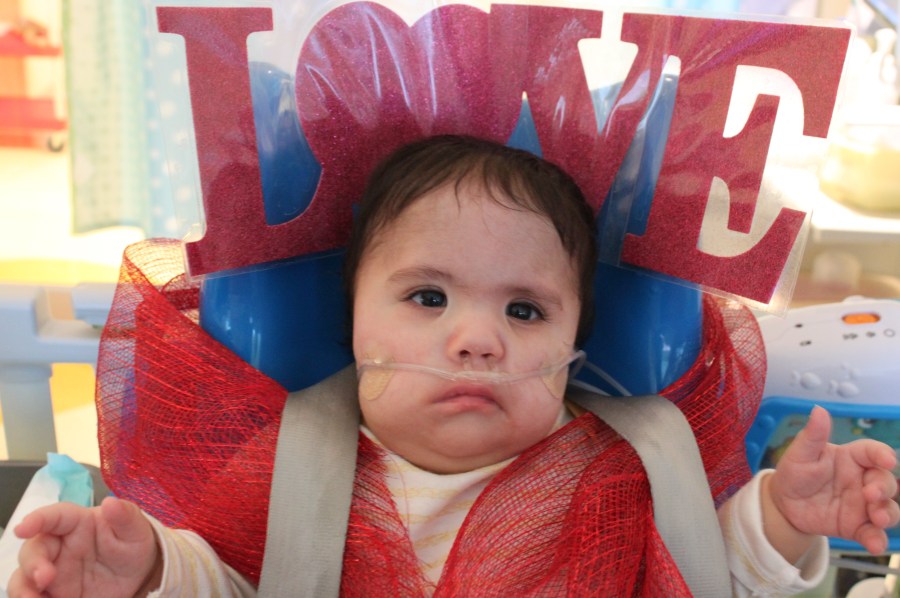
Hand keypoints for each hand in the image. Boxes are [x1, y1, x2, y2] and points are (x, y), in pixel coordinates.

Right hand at [7, 497, 159, 597]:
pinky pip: (32, 595)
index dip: (37, 519)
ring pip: (24, 576)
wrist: (136, 577)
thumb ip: (126, 516)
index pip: (54, 516)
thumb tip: (111, 502)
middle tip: (45, 578)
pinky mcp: (51, 591)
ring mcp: (52, 569)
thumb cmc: (132, 546)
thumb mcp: (136, 531)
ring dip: (24, 588)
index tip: (23, 528)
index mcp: (78, 523)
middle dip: (33, 563)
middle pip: (34, 549)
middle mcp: (59, 545)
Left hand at [769, 406, 899, 554]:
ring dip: (888, 513)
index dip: (882, 455)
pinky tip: (874, 544)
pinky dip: (877, 540)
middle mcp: (862, 480)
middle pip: (886, 481)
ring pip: (888, 508)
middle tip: (870, 495)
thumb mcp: (800, 453)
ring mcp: (863, 505)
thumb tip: (818, 410)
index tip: (887, 460)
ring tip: (877, 518)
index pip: (873, 452)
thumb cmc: (794, 473)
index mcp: (851, 458)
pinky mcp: (857, 526)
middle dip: (884, 488)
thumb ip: (813, 435)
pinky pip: (873, 533)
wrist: (783, 504)